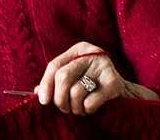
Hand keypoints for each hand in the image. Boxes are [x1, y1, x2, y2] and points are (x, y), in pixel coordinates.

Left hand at [36, 42, 158, 115]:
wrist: (123, 93)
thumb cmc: (92, 85)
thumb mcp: (74, 78)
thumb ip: (55, 82)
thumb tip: (36, 92)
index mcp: (80, 49)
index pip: (55, 65)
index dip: (46, 84)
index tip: (42, 100)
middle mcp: (92, 53)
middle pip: (63, 77)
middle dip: (59, 99)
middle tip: (64, 108)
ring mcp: (104, 67)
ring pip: (76, 91)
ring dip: (74, 107)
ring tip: (79, 109)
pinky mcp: (114, 82)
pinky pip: (90, 101)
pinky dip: (87, 109)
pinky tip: (91, 108)